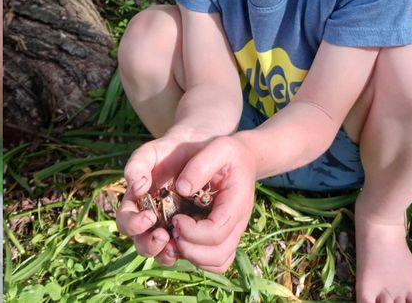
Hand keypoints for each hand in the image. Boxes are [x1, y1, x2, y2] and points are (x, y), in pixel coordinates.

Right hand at [115, 131, 211, 264]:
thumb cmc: (170, 151)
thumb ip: (138, 164)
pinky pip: (189, 254)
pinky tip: (198, 243)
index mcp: (136, 205)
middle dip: (150, 245)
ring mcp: (170, 230)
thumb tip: (136, 187)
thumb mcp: (152, 151)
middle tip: (164, 236)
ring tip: (179, 245)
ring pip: (163, 254)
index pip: (126, 223)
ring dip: (168, 253)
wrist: (198, 152)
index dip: (134, 225)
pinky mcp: (192, 236)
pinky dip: (192, 254)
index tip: (149, 216)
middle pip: (142, 245)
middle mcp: (151, 222)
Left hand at [169, 134, 257, 271]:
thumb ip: (201, 165)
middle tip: (170, 231)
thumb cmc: (228, 153)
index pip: (215, 233)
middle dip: (189, 249)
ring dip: (190, 257)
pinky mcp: (221, 237)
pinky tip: (179, 240)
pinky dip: (195, 258)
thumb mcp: (218, 148)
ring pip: (215, 263)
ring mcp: (230, 234)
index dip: (191, 232)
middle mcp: (236, 225)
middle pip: (217, 257)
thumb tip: (182, 188)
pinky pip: (214, 262)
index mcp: (236, 205)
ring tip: (172, 238)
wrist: (241, 159)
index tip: (175, 219)